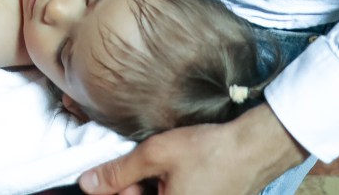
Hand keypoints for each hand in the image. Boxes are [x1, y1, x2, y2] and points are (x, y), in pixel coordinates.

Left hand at [78, 105, 309, 194]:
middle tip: (143, 162)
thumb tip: (85, 184)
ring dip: (148, 185)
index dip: (116, 189)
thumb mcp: (155, 155)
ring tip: (160, 163)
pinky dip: (164, 186)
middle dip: (132, 186)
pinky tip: (171, 170)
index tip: (113, 176)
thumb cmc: (208, 152)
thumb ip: (118, 172)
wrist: (253, 149)